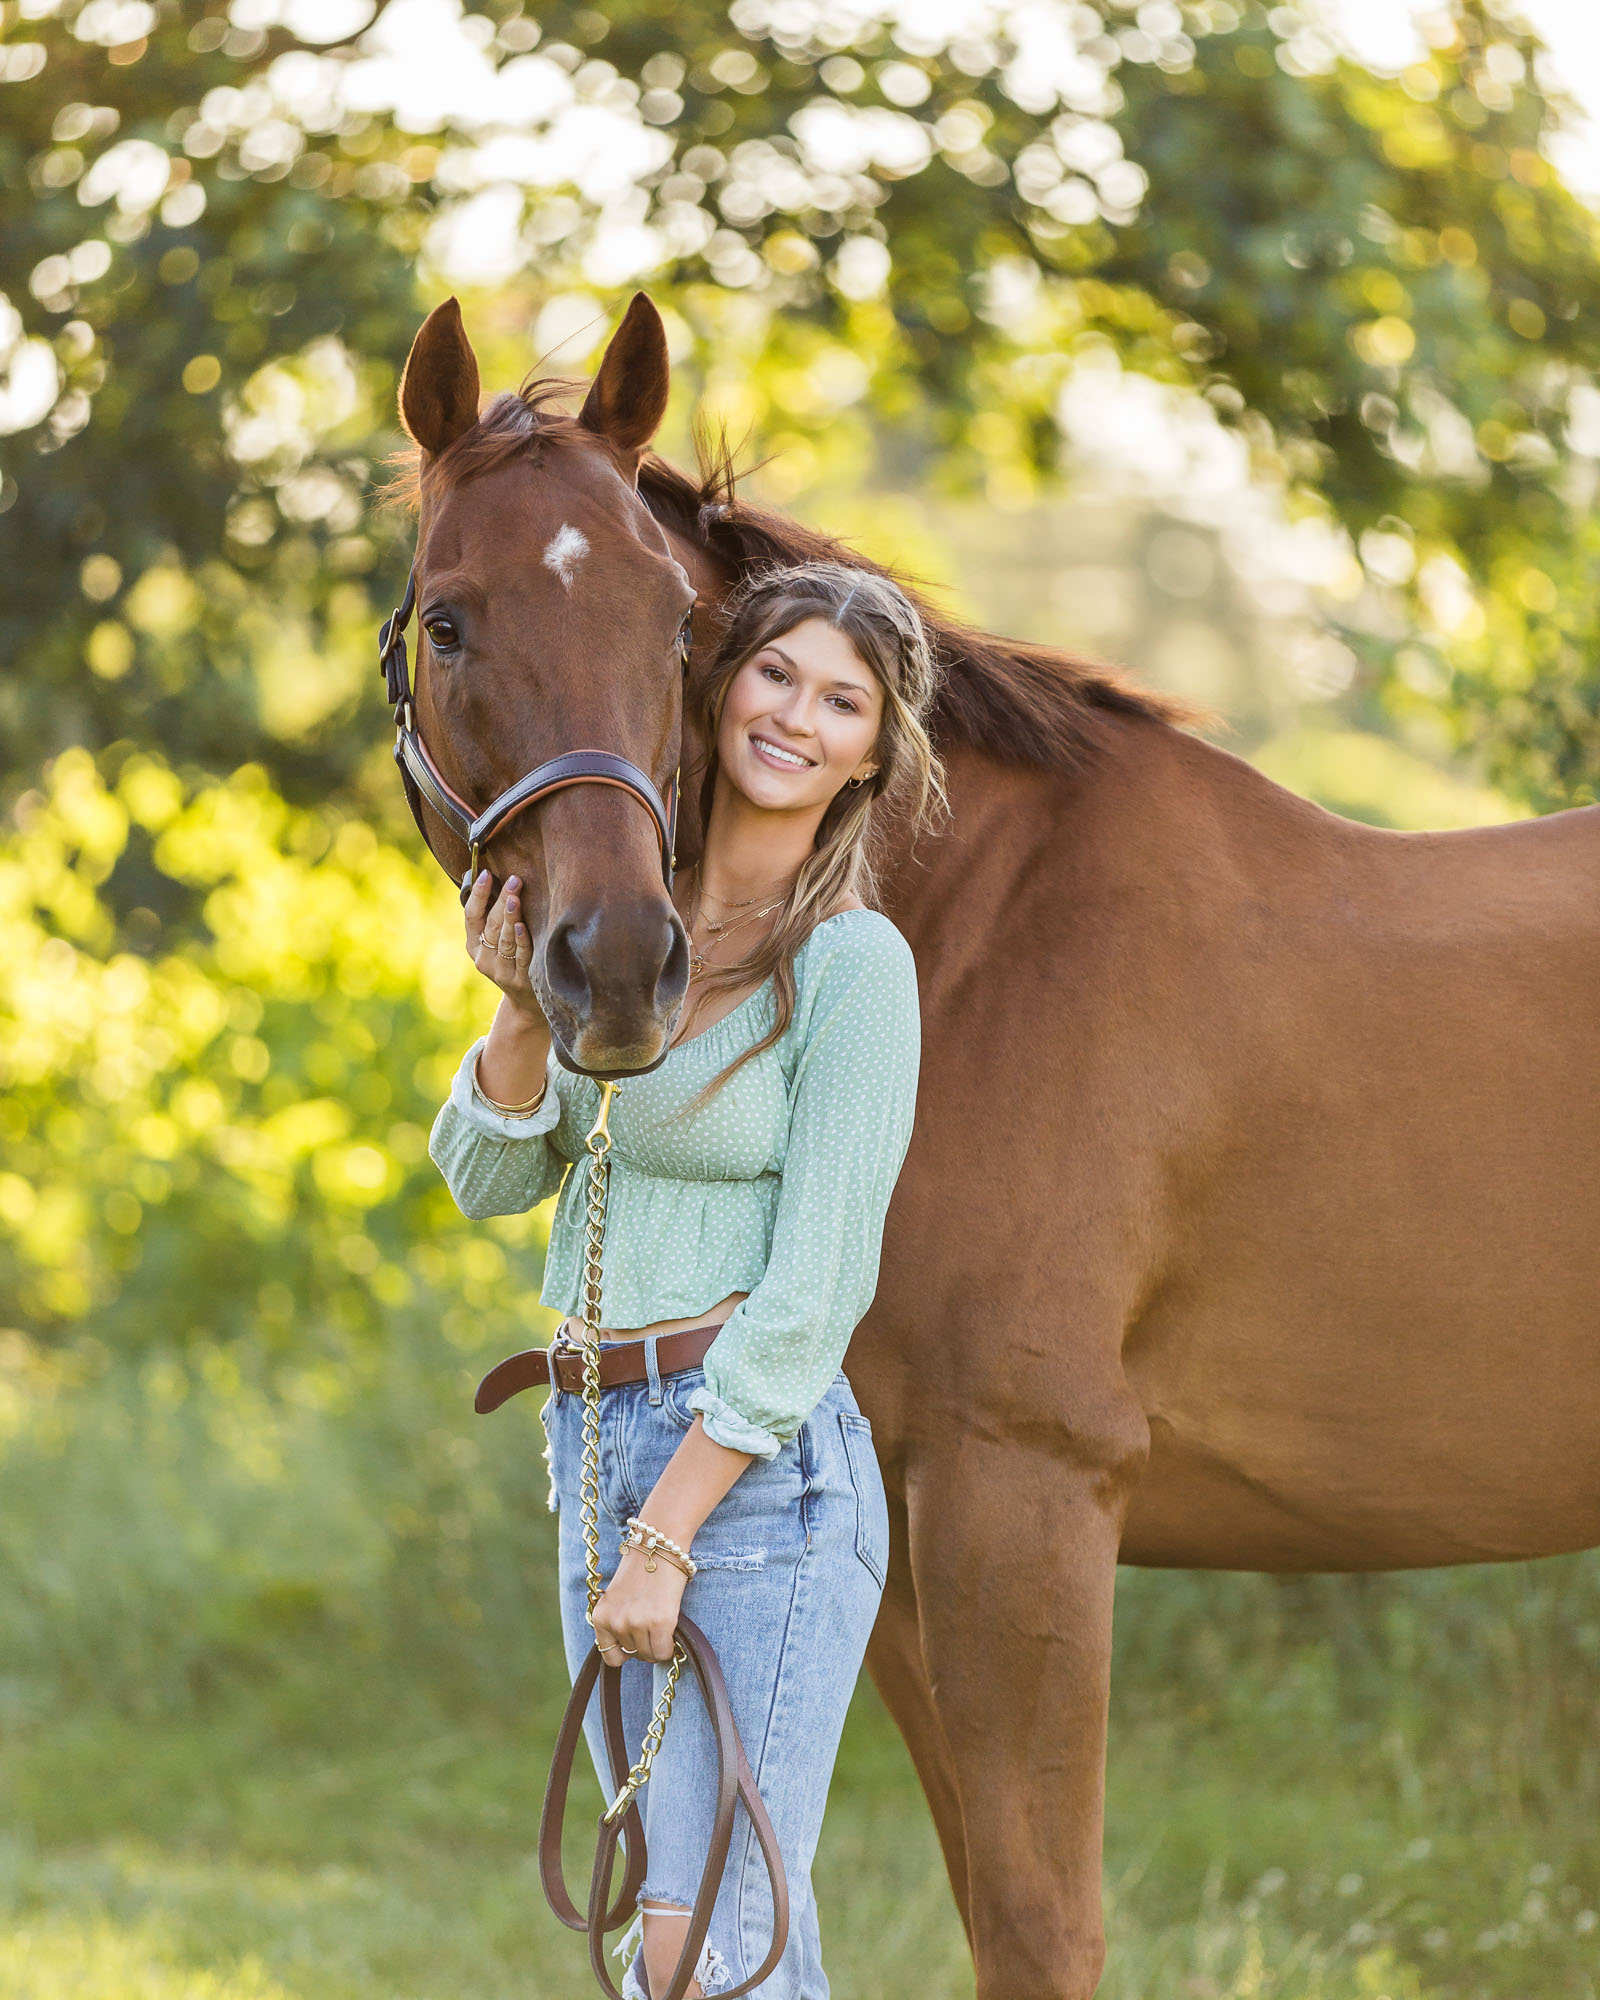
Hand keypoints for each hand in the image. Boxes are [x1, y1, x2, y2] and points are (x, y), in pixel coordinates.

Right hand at [463, 870, 543, 1021]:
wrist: (527, 1001)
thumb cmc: (514, 960)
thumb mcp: (498, 942)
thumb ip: (494, 916)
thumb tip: (497, 877)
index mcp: (474, 945)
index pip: (472, 916)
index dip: (478, 895)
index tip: (486, 874)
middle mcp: (483, 958)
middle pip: (490, 925)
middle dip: (501, 899)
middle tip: (514, 880)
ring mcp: (500, 971)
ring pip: (504, 939)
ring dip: (510, 917)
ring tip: (515, 897)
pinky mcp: (519, 980)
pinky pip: (521, 956)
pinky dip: (521, 940)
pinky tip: (522, 926)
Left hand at [591, 1546, 688, 1665]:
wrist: (659, 1543)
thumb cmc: (641, 1570)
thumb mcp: (617, 1599)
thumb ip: (618, 1623)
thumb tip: (630, 1651)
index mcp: (600, 1617)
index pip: (611, 1656)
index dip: (626, 1651)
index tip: (635, 1640)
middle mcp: (616, 1623)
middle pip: (634, 1655)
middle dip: (645, 1644)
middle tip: (652, 1622)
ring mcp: (637, 1623)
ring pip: (651, 1655)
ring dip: (658, 1644)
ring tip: (661, 1620)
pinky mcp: (660, 1622)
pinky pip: (665, 1652)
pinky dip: (670, 1646)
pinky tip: (670, 1627)